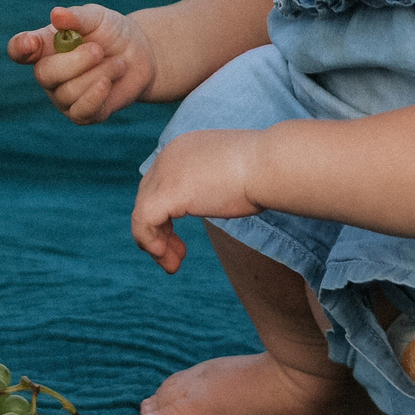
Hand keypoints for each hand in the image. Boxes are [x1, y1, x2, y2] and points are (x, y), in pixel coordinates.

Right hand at [6, 4, 157, 124]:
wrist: (141, 56)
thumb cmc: (111, 33)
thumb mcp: (97, 18)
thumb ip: (77, 17)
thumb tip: (56, 15)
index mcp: (44, 46)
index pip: (19, 49)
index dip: (20, 47)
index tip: (31, 43)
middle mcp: (48, 74)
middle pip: (44, 74)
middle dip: (74, 62)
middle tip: (98, 50)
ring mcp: (62, 96)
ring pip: (67, 92)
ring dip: (98, 74)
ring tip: (118, 63)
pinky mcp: (82, 114)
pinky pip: (81, 111)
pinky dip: (95, 96)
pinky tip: (107, 83)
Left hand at [130, 128, 265, 272]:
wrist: (272, 165)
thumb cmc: (266, 171)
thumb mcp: (232, 172)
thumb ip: (213, 182)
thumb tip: (214, 198)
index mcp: (183, 148)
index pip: (160, 184)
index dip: (165, 216)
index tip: (181, 241)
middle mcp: (169, 156)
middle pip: (147, 198)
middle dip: (159, 232)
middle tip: (177, 258)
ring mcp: (165, 173)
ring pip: (142, 213)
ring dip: (155, 244)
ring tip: (171, 266)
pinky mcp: (167, 192)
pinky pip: (143, 222)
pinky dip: (150, 242)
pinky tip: (166, 257)